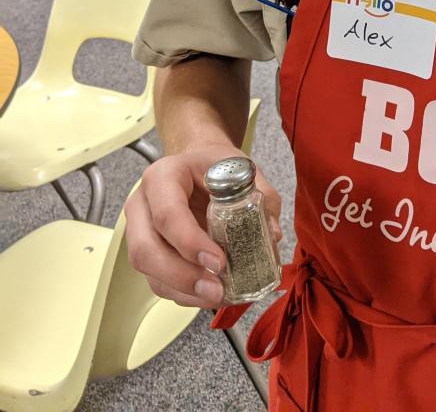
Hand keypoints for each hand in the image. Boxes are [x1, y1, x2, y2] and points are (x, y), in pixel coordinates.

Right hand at [125, 145, 281, 309]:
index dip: (190, 242)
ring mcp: (139, 231)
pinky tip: (209, 295)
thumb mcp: (240, 169)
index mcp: (163, 176)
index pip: (167, 213)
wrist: (198, 165)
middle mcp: (143, 204)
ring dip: (183, 290)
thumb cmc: (215, 166)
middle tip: (216, 289)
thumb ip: (260, 196)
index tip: (219, 262)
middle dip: (181, 276)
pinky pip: (158, 281)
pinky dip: (184, 293)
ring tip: (218, 295)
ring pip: (148, 271)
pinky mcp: (149, 253)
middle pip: (145, 249)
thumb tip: (271, 235)